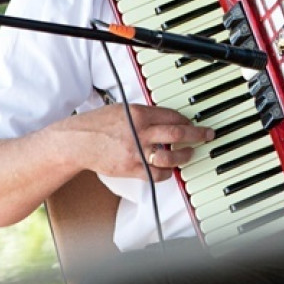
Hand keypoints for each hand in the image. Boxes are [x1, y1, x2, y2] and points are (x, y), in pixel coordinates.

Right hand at [62, 104, 212, 181]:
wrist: (76, 142)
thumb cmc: (97, 124)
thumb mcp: (122, 110)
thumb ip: (144, 114)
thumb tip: (165, 118)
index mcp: (138, 114)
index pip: (172, 116)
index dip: (186, 120)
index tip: (192, 123)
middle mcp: (139, 132)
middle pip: (177, 134)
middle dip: (197, 135)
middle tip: (207, 135)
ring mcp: (136, 152)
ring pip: (171, 156)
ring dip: (185, 156)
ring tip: (190, 153)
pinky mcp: (131, 169)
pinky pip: (157, 174)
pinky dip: (167, 173)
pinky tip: (170, 170)